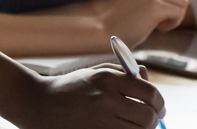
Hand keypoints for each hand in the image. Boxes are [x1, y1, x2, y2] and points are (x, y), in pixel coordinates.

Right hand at [5, 64, 165, 128]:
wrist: (38, 104)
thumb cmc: (69, 87)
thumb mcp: (95, 72)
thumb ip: (123, 73)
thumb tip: (147, 77)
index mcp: (108, 79)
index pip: (149, 93)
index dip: (159, 102)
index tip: (159, 108)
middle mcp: (105, 100)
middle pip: (147, 117)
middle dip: (153, 120)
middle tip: (150, 120)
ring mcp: (99, 121)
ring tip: (136, 126)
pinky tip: (121, 128)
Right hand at [100, 0, 192, 46]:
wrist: (109, 29)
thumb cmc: (130, 15)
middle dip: (178, 6)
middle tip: (160, 15)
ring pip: (184, 3)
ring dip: (175, 16)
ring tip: (157, 20)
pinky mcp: (156, 5)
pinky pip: (179, 14)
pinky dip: (172, 24)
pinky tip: (158, 26)